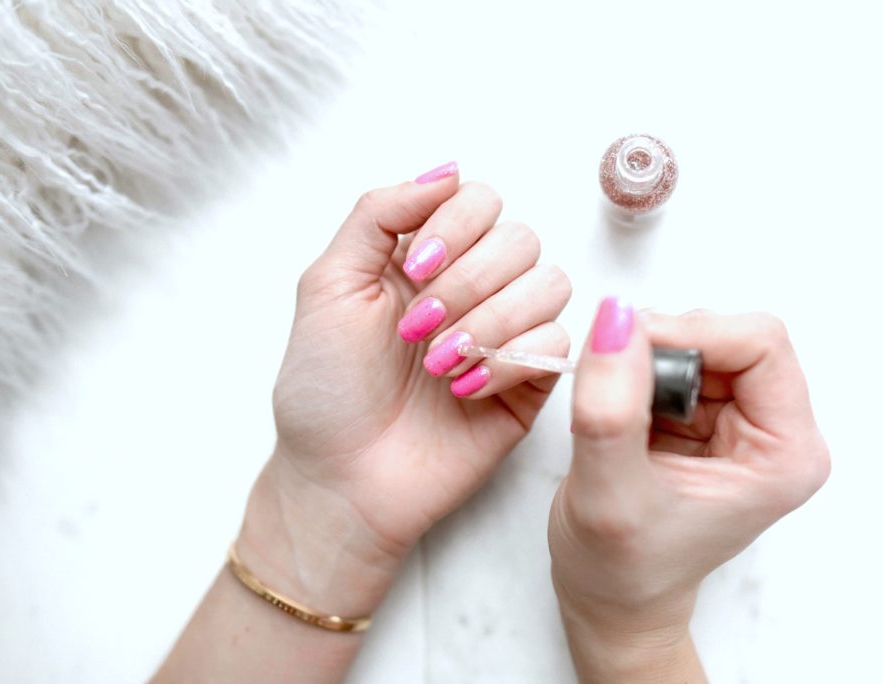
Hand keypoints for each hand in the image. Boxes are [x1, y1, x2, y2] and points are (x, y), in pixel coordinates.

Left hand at [241, 165, 570, 613]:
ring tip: (438, 364)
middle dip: (470, 281)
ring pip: (551, 285)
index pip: (481, 200)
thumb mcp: (329, 284)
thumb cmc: (325, 390)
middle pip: (521, 238)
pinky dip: (509, 361)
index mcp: (428, 257)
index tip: (414, 269)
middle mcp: (475, 287)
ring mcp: (507, 335)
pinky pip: (557, 345)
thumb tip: (447, 169)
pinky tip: (464, 389)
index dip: (457, 226)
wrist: (340, 479)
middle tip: (417, 328)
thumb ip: (380, 213)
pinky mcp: (530, 383)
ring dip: (491, 320)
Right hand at [548, 300, 828, 680]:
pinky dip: (636, 370)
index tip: (626, 349)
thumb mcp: (610, 494)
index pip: (761, 343)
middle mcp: (776, 431)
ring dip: (645, 360)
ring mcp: (742, 421)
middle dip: (664, 348)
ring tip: (617, 416)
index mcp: (786, 454)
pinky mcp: (707, 416)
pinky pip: (673, 357)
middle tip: (617, 392)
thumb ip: (611, 409)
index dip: (691, 332)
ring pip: (698, 340)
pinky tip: (621, 415)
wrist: (612, 601)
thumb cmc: (622, 571)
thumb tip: (615, 320)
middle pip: (730, 334)